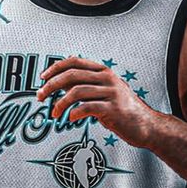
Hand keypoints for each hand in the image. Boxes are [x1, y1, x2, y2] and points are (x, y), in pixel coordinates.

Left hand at [36, 56, 157, 147]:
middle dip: (51, 85)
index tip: (42, 77)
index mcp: (103, 71)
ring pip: (76, 92)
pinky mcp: (113, 109)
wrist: (146, 126)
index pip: (74, 62)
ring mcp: (111, 93)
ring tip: (54, 113)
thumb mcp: (105, 91)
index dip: (55, 67)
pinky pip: (87, 108)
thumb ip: (86, 84)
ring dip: (60, 103)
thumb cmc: (122, 109)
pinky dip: (74, 113)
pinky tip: (70, 119)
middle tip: (40, 96)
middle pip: (71, 75)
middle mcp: (107, 78)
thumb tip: (61, 81)